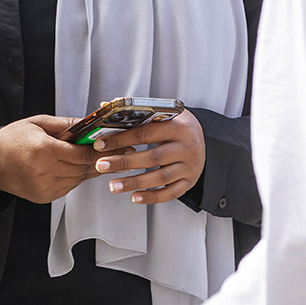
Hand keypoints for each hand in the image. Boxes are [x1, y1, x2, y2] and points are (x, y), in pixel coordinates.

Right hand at [0, 115, 114, 202]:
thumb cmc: (12, 139)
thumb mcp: (38, 123)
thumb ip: (66, 125)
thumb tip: (89, 123)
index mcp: (44, 150)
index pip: (81, 153)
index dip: (101, 150)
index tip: (117, 145)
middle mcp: (45, 171)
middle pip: (83, 167)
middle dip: (102, 160)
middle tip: (122, 152)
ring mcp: (45, 186)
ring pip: (78, 178)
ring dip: (90, 169)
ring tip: (102, 160)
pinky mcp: (44, 196)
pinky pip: (69, 186)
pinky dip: (76, 177)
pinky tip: (77, 168)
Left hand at [88, 111, 204, 203]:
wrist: (204, 139)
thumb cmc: (177, 125)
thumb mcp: (163, 114)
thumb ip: (135, 113)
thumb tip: (105, 107)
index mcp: (178, 127)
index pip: (146, 133)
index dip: (121, 139)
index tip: (100, 144)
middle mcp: (187, 148)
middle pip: (153, 157)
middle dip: (124, 162)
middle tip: (102, 165)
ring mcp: (190, 167)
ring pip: (161, 177)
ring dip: (134, 182)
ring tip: (113, 185)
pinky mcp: (189, 182)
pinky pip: (170, 193)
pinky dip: (152, 197)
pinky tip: (134, 197)